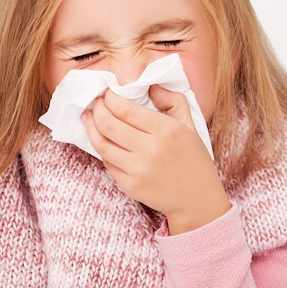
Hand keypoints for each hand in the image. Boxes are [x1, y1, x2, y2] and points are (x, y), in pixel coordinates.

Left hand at [81, 85, 230, 234]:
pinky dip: (102, 148)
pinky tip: (102, 139)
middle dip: (96, 110)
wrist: (198, 201)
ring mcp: (138, 170)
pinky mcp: (130, 186)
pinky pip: (107, 163)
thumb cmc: (194, 159)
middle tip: (95, 104)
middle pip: (108, 124)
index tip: (106, 93)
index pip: (125, 109)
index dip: (109, 99)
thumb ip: (172, 100)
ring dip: (91, 128)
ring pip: (102, 144)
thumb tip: (149, 86)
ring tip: (89, 118)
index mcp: (166, 130)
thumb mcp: (191, 124)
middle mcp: (151, 150)